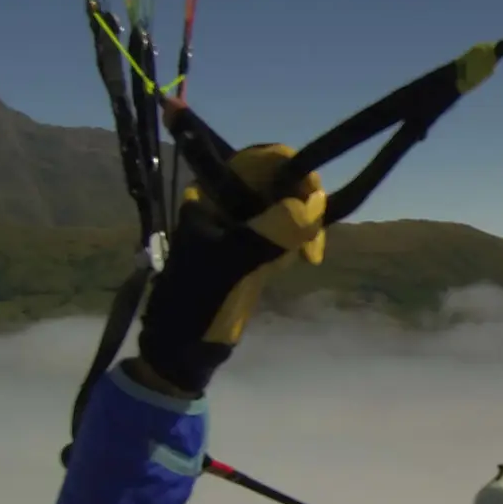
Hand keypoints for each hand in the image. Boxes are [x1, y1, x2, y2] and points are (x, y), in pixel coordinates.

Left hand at [136, 138, 327, 395]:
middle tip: (310, 242)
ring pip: (291, 206)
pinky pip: (289, 230)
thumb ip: (275, 228)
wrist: (186, 343)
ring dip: (303, 229)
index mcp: (214, 191)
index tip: (314, 201)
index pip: (262, 160)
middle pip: (283, 181)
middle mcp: (230, 200)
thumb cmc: (201, 296)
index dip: (294, 171)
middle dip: (304, 206)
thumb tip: (316, 202)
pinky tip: (300, 261)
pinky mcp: (256, 244)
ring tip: (302, 258)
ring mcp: (244, 223)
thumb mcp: (237, 258)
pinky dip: (299, 243)